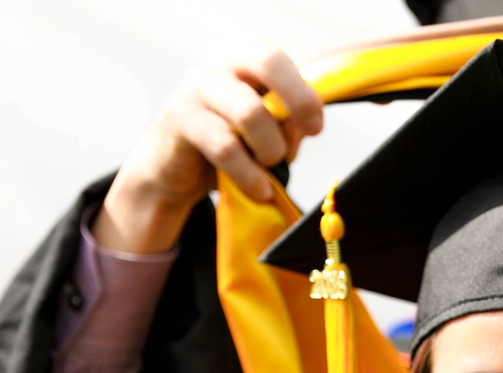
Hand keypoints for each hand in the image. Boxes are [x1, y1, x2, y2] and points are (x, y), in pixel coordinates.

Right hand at [95, 48, 324, 253]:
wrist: (171, 169)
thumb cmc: (229, 143)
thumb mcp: (267, 130)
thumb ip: (290, 121)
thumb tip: (308, 124)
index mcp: (252, 58)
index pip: (293, 53)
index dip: (324, 70)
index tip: (331, 114)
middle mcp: (225, 62)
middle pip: (269, 61)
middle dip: (300, 99)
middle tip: (313, 131)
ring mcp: (200, 87)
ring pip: (250, 112)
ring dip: (271, 149)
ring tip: (271, 167)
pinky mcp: (181, 118)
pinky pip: (226, 148)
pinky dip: (250, 175)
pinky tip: (259, 189)